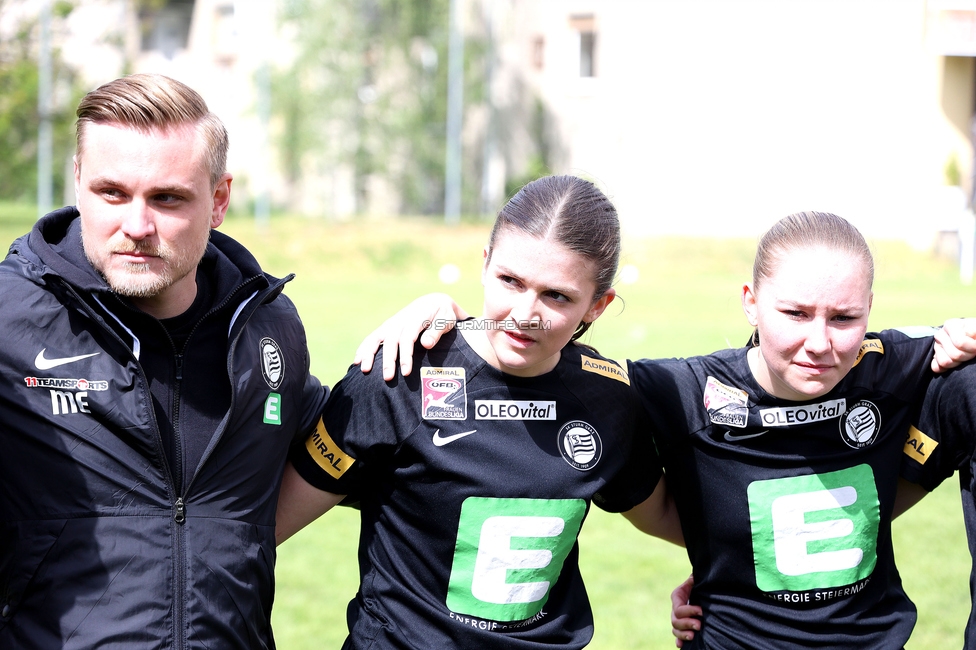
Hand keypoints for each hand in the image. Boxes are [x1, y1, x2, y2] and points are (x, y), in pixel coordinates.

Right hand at [354, 293, 468, 379]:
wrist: (433, 302)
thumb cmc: (443, 314)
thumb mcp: (446, 320)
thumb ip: (436, 331)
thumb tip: (426, 344)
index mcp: (416, 317)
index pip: (408, 338)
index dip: (405, 355)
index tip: (406, 372)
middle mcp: (400, 320)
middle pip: (391, 341)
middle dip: (388, 360)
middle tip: (388, 378)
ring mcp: (392, 324)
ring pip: (377, 338)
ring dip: (370, 354)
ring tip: (365, 370)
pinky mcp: (387, 328)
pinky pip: (373, 338)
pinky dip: (364, 348)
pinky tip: (357, 361)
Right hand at [671, 574, 700, 646]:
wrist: (700, 591)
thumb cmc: (698, 585)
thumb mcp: (695, 581)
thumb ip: (693, 580)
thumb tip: (694, 577)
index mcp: (677, 597)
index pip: (679, 608)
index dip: (689, 611)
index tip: (701, 612)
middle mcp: (675, 609)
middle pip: (676, 621)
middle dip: (687, 623)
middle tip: (699, 625)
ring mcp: (677, 619)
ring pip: (675, 629)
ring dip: (683, 634)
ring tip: (693, 636)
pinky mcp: (682, 627)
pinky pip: (677, 636)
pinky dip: (679, 640)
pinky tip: (681, 645)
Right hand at [932, 318, 975, 372]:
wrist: (972, 339)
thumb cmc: (975, 335)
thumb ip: (974, 331)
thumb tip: (972, 335)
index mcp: (950, 325)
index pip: (960, 343)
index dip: (973, 348)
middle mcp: (940, 335)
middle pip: (954, 354)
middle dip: (967, 356)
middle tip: (973, 353)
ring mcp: (936, 347)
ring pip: (945, 362)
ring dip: (958, 363)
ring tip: (966, 357)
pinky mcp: (934, 358)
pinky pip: (936, 367)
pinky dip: (945, 369)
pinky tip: (955, 364)